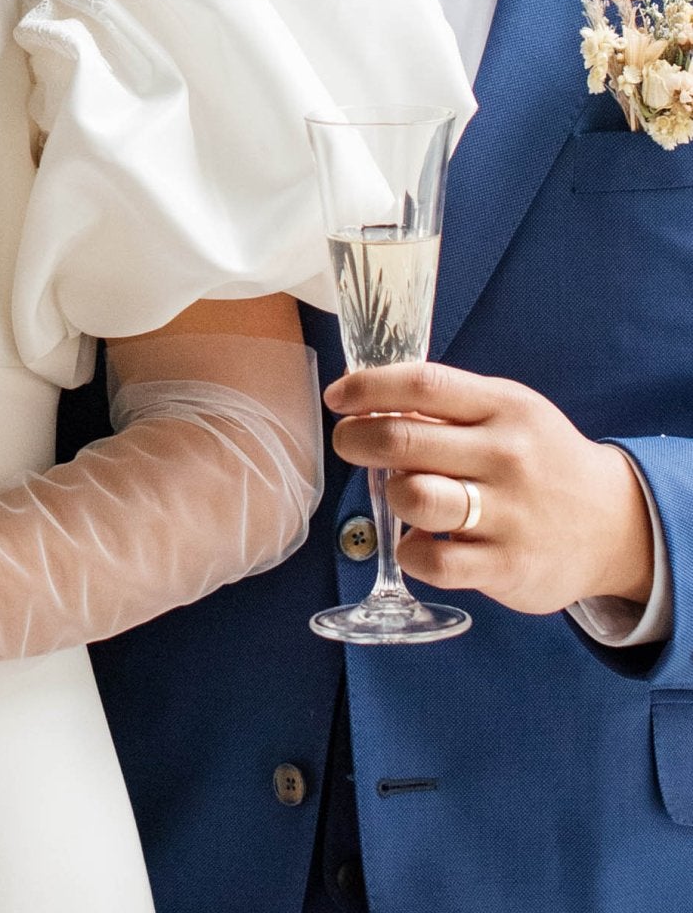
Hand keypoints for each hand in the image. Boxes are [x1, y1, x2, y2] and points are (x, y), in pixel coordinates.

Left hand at [325, 362, 655, 616]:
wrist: (612, 524)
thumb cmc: (539, 459)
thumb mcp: (507, 413)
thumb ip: (448, 405)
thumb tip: (368, 396)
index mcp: (502, 406)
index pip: (423, 384)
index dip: (368, 388)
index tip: (338, 397)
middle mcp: (505, 455)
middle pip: (404, 440)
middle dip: (357, 440)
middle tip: (348, 444)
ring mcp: (508, 512)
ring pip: (414, 498)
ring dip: (392, 494)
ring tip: (401, 494)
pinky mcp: (507, 565)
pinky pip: (432, 560)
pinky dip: (411, 552)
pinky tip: (420, 541)